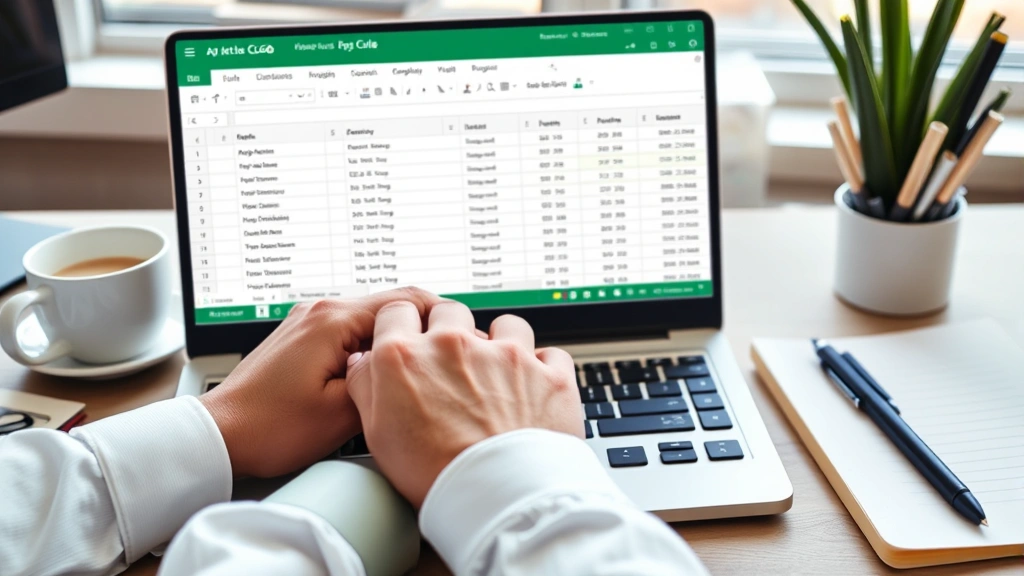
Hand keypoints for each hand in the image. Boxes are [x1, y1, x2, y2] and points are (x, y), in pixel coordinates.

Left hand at [200, 288, 440, 477]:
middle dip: (420, 329)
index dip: (441, 317)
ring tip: (416, 369)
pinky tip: (381, 374)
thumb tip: (418, 369)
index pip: (406, 298)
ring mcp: (309, 320)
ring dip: (395, 339)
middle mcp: (320, 310)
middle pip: (390, 304)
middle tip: (446, 358)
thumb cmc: (270, 427)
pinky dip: (371, 346)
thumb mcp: (344, 414)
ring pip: (371, 318)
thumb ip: (388, 381)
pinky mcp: (302, 336)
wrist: (221, 435)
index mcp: (333, 320)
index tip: (461, 337)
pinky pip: (349, 330)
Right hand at [346, 300, 581, 507]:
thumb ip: (366, 388)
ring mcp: (507, 356)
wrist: (499, 500)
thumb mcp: (377, 435)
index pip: (397, 312)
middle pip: (449, 311)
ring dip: (500, 342)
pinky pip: (550, 354)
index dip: (402, 325)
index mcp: (408, 357)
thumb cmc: (436, 476)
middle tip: (451, 363)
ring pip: (505, 324)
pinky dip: (543, 369)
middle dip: (449, 330)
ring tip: (498, 373)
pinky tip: (534, 388)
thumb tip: (363, 363)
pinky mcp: (549, 374)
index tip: (408, 338)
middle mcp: (456, 347)